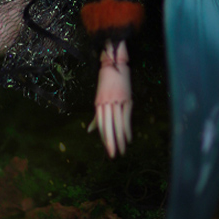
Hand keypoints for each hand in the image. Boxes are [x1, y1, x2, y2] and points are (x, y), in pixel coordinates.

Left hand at [88, 40, 131, 157]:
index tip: (108, 150)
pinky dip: (127, 127)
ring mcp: (116, 100)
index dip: (104, 138)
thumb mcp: (99, 98)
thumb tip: (89, 130)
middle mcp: (106, 103)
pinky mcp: (126, 97)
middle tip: (113, 155)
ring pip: (118, 123)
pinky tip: (129, 137)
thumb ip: (96, 116)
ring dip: (120, 138)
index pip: (101, 125)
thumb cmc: (106, 82)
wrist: (114, 63)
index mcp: (98, 103)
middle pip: (108, 126)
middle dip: (111, 142)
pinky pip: (126, 115)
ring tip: (122, 149)